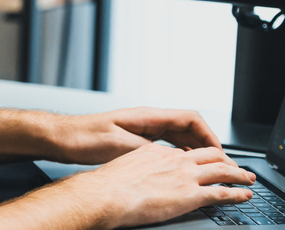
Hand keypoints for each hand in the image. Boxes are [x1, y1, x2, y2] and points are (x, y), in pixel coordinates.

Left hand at [50, 107, 222, 164]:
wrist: (64, 138)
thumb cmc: (85, 138)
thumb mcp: (120, 146)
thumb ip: (147, 150)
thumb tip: (171, 158)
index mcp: (148, 116)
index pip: (190, 119)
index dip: (209, 135)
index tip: (220, 152)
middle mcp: (148, 120)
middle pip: (188, 128)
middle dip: (206, 144)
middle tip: (221, 164)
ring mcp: (143, 129)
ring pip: (178, 137)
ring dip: (194, 150)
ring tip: (207, 167)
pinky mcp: (135, 140)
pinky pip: (166, 145)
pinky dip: (179, 155)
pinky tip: (180, 168)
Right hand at [62, 143, 254, 227]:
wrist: (108, 194)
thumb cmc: (109, 185)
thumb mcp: (124, 167)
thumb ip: (138, 169)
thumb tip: (137, 178)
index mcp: (158, 152)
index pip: (186, 151)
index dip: (200, 157)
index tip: (205, 162)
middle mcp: (175, 160)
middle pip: (210, 154)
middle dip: (227, 160)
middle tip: (236, 166)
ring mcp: (185, 176)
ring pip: (222, 170)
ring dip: (239, 175)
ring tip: (249, 179)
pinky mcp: (191, 194)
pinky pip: (222, 192)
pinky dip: (237, 193)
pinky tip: (245, 195)